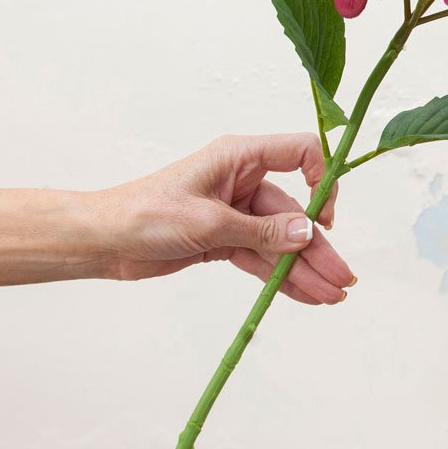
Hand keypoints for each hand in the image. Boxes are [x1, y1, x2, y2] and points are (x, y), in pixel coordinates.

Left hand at [92, 134, 354, 303]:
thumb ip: (262, 231)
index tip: (326, 215)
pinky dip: (280, 276)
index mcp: (238, 158)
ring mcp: (234, 212)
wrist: (105, 241)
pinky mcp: (223, 239)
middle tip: (342, 279)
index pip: (298, 153)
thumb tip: (307, 233)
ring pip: (279, 241)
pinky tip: (306, 294)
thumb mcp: (209, 222)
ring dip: (304, 268)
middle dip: (317, 246)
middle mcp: (241, 181)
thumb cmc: (146, 214)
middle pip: (293, 211)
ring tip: (332, 295)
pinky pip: (261, 256)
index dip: (321, 178)